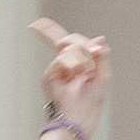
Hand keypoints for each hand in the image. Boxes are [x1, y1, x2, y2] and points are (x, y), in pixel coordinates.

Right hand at [29, 18, 109, 133]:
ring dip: (84, 59)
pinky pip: (62, 58)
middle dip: (83, 44)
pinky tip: (77, 72)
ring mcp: (56, 68)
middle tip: (92, 55)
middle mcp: (64, 63)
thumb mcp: (103, 74)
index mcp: (77, 62)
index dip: (48, 29)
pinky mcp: (50, 75)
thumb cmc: (92, 101)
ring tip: (86, 73)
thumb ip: (101, 55)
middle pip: (68, 40)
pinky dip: (74, 63)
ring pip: (70, 48)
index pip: (66, 41)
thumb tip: (99, 38)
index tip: (36, 24)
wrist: (81, 116)